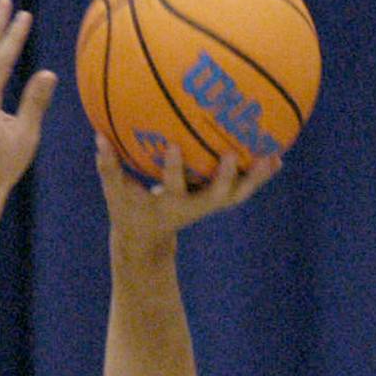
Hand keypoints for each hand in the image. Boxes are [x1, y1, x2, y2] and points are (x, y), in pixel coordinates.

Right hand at [98, 135, 279, 248]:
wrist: (148, 240)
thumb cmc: (129, 212)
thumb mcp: (115, 193)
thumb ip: (109, 167)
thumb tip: (97, 136)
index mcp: (168, 205)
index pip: (171, 188)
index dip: (174, 170)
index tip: (174, 147)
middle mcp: (193, 207)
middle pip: (216, 197)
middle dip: (226, 178)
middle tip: (235, 155)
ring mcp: (208, 205)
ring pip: (237, 194)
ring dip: (256, 178)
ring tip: (274, 157)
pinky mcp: (217, 201)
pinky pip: (243, 187)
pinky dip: (260, 174)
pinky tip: (277, 156)